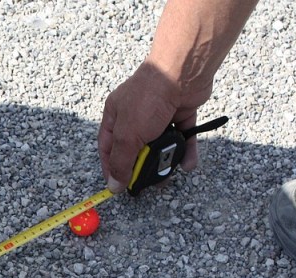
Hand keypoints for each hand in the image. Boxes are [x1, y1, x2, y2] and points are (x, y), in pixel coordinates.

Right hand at [98, 62, 213, 191]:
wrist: (181, 73)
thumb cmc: (148, 98)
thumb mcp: (127, 136)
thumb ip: (121, 163)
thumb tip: (114, 185)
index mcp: (115, 116)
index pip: (108, 147)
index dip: (112, 167)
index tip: (118, 185)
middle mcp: (135, 115)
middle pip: (135, 148)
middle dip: (142, 166)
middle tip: (147, 183)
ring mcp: (158, 114)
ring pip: (160, 144)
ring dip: (166, 160)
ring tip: (170, 173)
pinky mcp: (180, 113)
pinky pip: (183, 137)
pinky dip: (186, 150)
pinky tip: (188, 164)